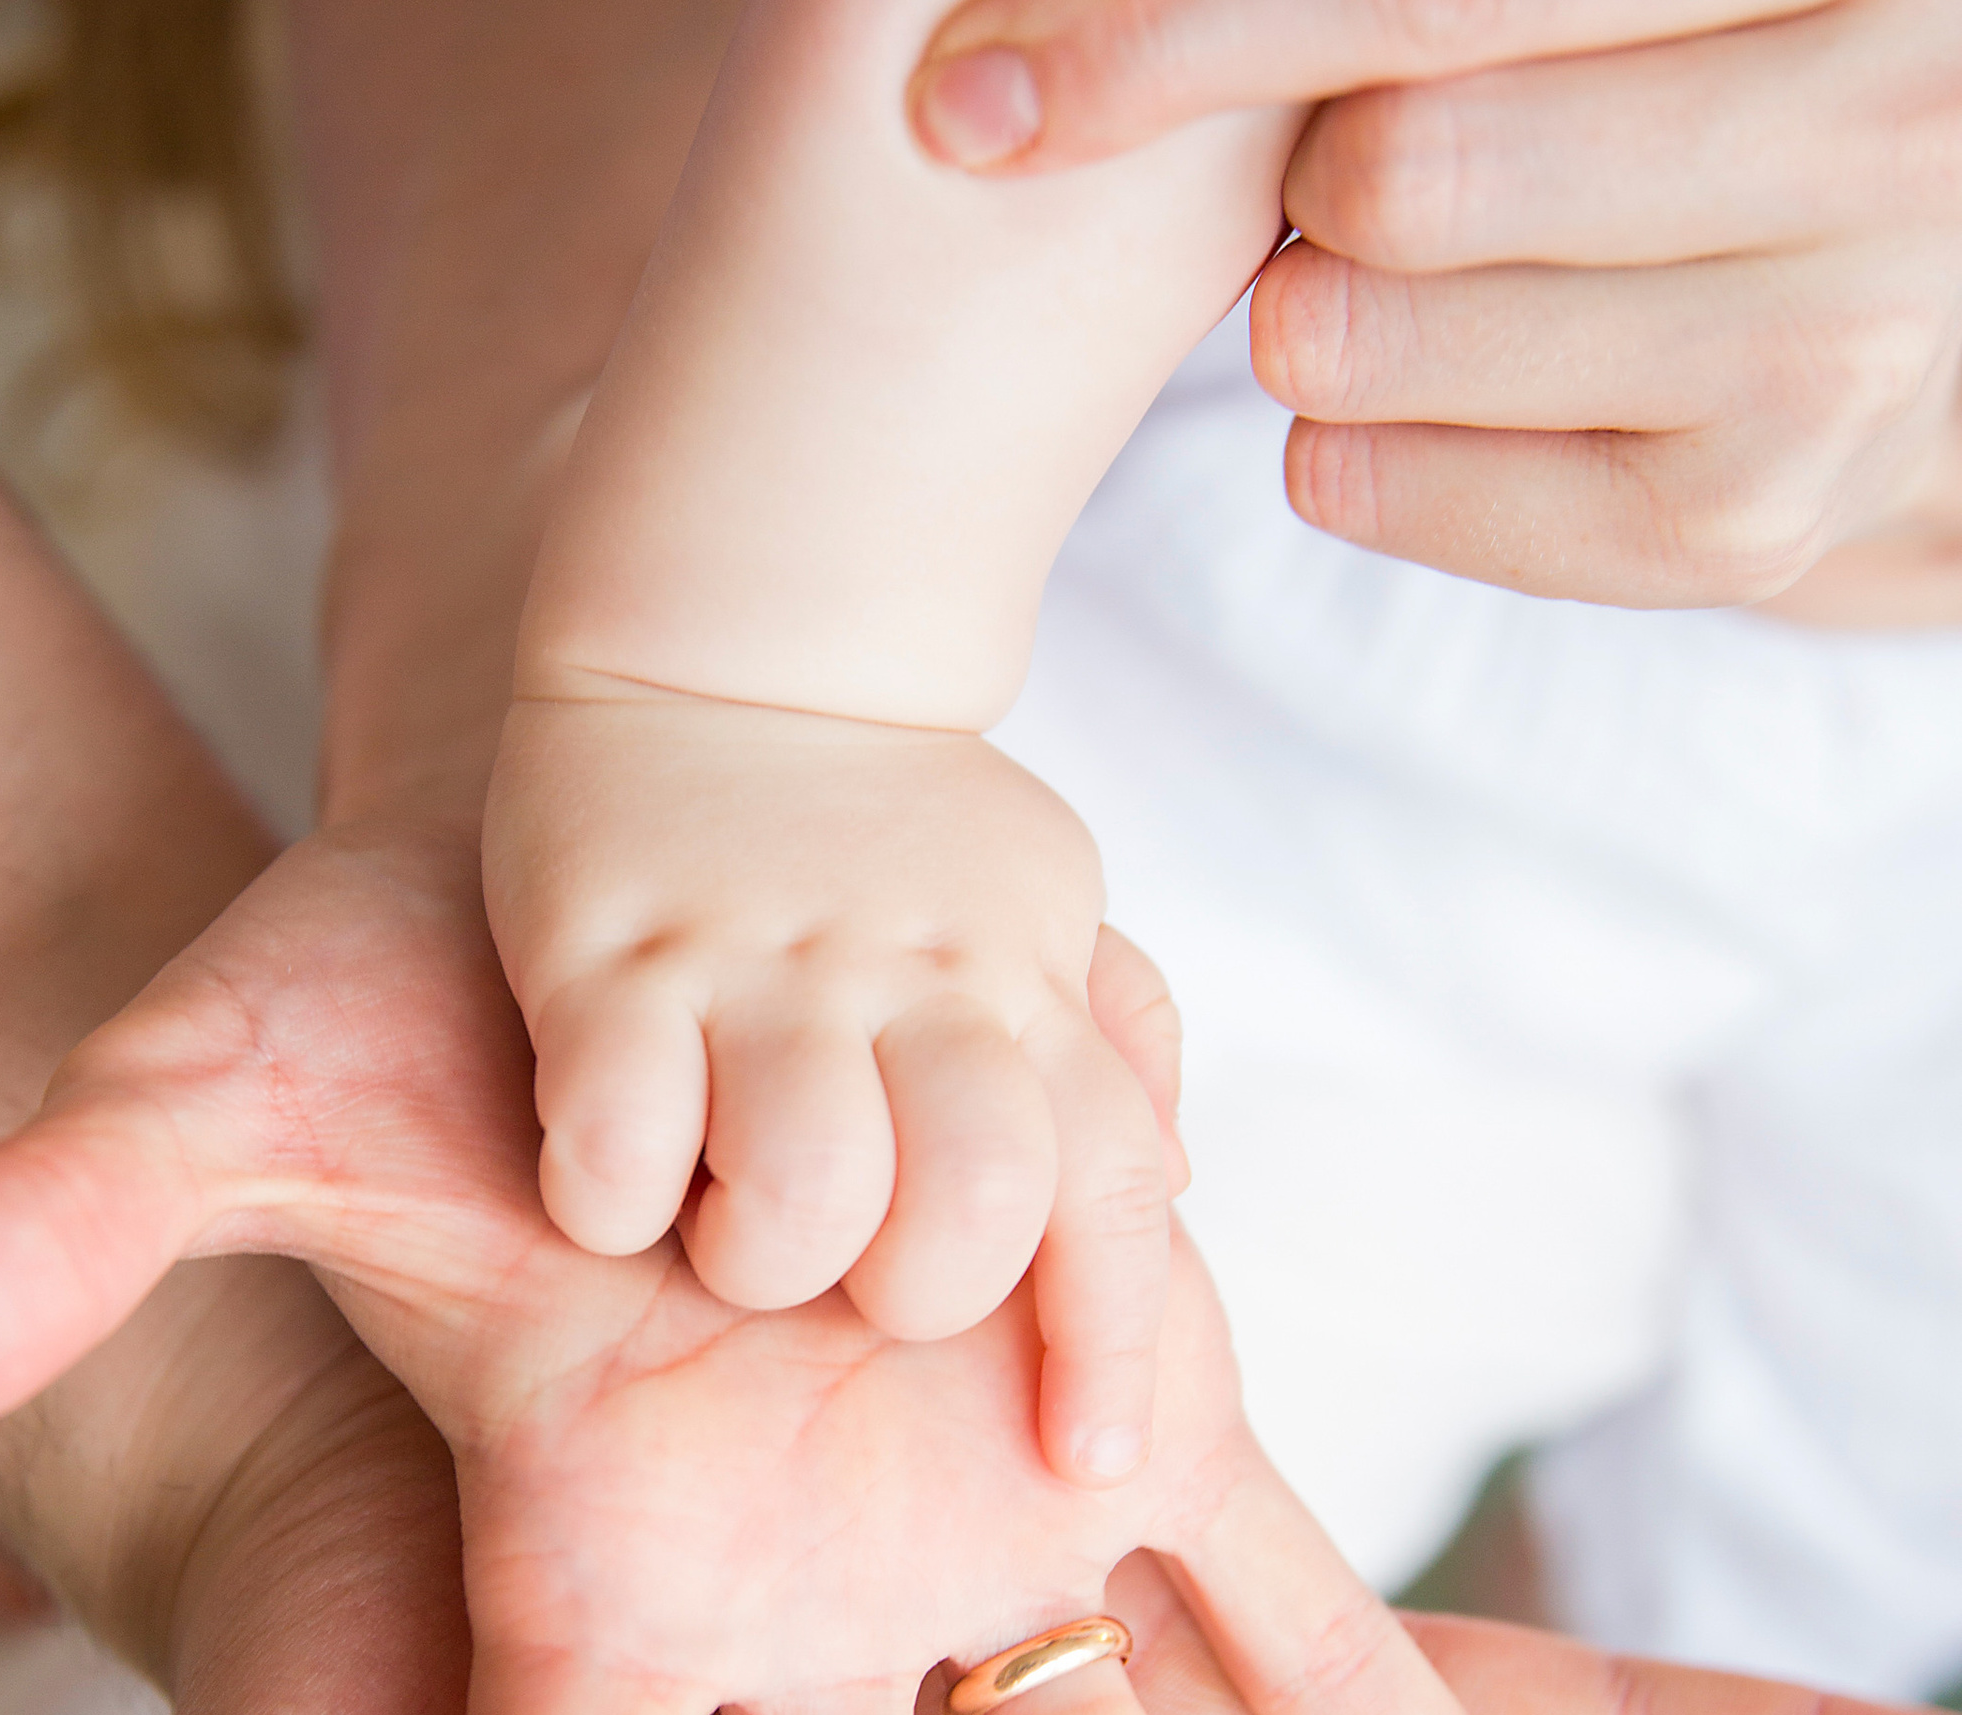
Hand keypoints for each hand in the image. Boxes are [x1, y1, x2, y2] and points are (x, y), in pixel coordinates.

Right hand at [488, 692, 1182, 1482]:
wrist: (727, 633)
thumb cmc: (892, 820)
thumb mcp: (1036, 902)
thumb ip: (1103, 1043)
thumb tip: (1173, 1176)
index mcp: (1019, 984)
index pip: (1111, 1189)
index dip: (1111, 1345)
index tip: (1086, 1465)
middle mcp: (907, 979)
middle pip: (964, 1214)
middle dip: (902, 1292)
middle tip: (841, 1250)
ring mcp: (757, 966)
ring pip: (796, 1201)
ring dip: (755, 1254)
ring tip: (719, 1207)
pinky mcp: (607, 954)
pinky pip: (615, 1152)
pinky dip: (609, 1197)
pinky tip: (606, 1154)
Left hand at [909, 0, 1961, 614]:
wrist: (1880, 288)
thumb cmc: (1675, 77)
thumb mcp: (1572, 1)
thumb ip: (1392, 2)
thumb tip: (1028, 52)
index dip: (1178, 39)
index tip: (985, 90)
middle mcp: (1893, 115)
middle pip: (1390, 171)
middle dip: (1295, 180)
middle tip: (1330, 180)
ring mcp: (1840, 337)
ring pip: (1359, 333)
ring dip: (1307, 311)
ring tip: (1394, 277)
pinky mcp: (1744, 519)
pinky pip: (1378, 482)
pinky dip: (1338, 443)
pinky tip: (1417, 392)